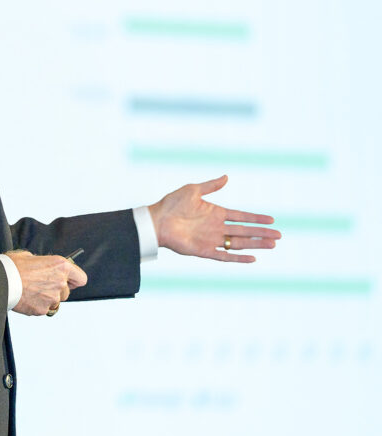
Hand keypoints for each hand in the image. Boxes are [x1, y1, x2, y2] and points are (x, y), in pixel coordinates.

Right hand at [6, 250, 86, 315]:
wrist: (0, 280)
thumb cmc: (13, 266)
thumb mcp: (30, 256)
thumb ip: (43, 264)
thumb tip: (43, 269)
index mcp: (60, 266)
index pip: (81, 279)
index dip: (74, 280)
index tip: (70, 281)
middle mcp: (60, 282)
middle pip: (67, 292)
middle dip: (57, 290)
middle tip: (42, 285)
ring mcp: (52, 297)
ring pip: (55, 301)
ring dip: (47, 298)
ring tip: (31, 291)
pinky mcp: (43, 309)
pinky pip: (43, 308)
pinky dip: (36, 305)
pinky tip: (26, 297)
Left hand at [149, 175, 279, 262]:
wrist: (155, 220)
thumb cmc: (171, 204)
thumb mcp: (192, 190)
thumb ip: (211, 186)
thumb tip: (227, 177)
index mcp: (216, 213)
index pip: (241, 216)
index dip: (256, 218)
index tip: (272, 220)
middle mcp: (216, 227)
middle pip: (245, 231)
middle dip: (262, 233)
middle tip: (279, 236)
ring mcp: (211, 239)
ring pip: (239, 243)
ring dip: (256, 244)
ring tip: (273, 245)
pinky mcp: (204, 251)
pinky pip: (224, 256)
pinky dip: (238, 258)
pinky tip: (253, 258)